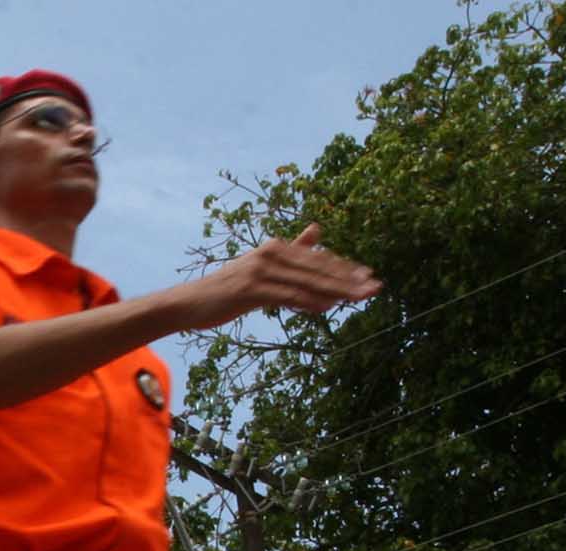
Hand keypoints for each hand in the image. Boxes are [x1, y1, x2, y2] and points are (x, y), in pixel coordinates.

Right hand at [171, 225, 380, 328]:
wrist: (190, 302)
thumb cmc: (227, 287)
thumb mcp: (261, 265)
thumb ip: (292, 249)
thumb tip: (317, 229)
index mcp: (276, 247)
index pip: (318, 259)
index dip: (345, 268)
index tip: (369, 277)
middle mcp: (271, 254)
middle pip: (318, 268)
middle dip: (349, 279)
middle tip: (376, 287)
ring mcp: (261, 271)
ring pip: (307, 282)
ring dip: (336, 291)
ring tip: (360, 298)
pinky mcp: (251, 289)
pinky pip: (288, 296)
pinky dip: (310, 302)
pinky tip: (328, 307)